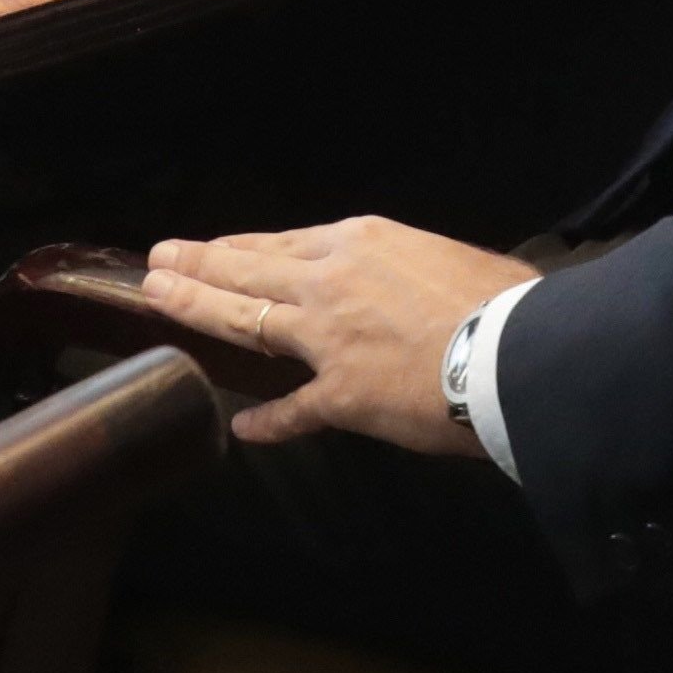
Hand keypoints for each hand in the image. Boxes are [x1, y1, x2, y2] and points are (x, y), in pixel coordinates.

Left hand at [142, 221, 535, 454]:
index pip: (280, 244)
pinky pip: (293, 409)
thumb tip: (411, 285)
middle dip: (196, 266)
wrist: (514, 350)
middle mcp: (329, 282)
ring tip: (158, 302)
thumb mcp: (444, 257)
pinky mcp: (338, 394)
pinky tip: (244, 429)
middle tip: (157, 262)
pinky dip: (268, 422)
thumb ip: (408, 269)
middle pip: (244, 271)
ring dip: (196, 311)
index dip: (238, 247)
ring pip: (244, 321)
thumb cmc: (499, 298)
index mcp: (357, 243)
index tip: (208, 248)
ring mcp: (326, 339)